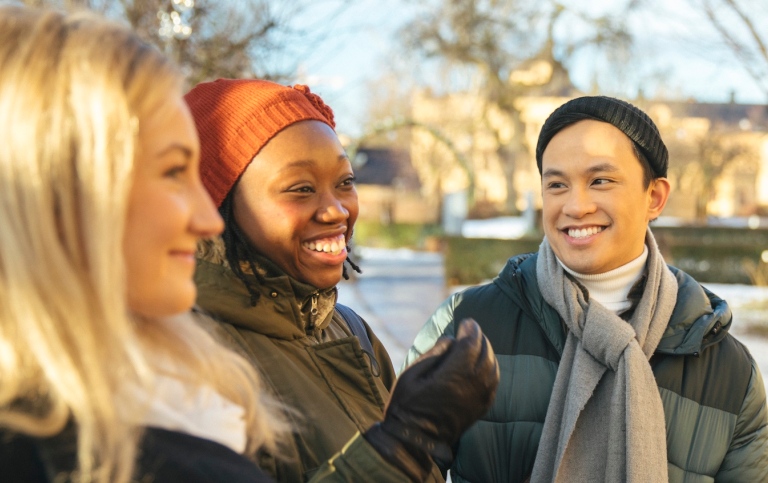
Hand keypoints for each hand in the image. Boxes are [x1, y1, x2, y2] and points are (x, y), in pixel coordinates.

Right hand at [364, 319, 498, 479]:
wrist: (415, 441)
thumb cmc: (408, 405)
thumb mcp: (412, 373)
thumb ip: (435, 353)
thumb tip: (451, 339)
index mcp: (455, 374)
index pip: (471, 343)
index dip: (470, 329)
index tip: (465, 322)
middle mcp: (473, 385)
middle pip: (485, 352)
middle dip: (479, 338)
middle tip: (470, 330)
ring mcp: (480, 398)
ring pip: (493, 366)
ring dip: (487, 352)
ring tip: (476, 344)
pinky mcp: (481, 408)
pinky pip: (493, 382)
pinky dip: (491, 368)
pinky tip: (482, 364)